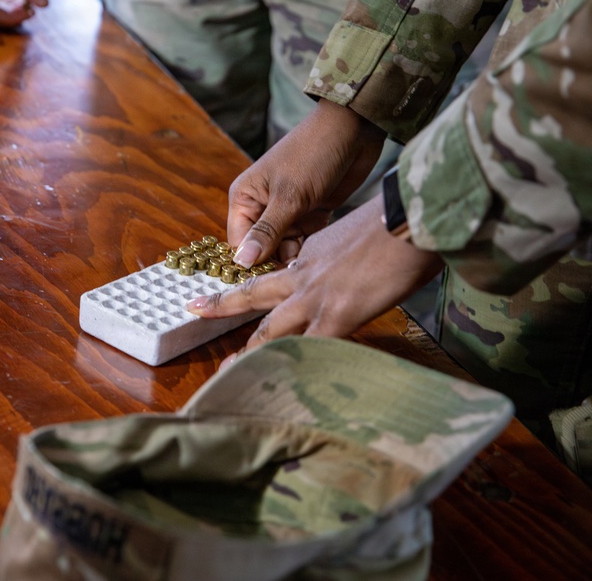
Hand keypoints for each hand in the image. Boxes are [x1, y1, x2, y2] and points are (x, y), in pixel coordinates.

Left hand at [190, 195, 443, 351]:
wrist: (411, 216)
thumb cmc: (400, 220)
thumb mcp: (363, 234)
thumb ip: (355, 255)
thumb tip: (374, 264)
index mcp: (311, 252)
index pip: (280, 277)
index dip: (265, 290)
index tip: (250, 296)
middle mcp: (303, 274)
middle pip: (253, 295)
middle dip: (222, 306)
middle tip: (195, 311)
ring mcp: (315, 297)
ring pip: (270, 330)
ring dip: (248, 353)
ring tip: (228, 371)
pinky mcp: (336, 317)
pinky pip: (307, 352)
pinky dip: (294, 371)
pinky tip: (282, 391)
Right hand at [228, 99, 386, 267]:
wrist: (354, 130)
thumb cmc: (313, 154)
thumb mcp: (289, 196)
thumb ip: (267, 231)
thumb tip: (242, 263)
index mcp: (245, 198)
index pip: (239, 243)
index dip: (251, 262)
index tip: (268, 280)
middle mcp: (262, 207)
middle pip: (261, 249)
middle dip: (276, 261)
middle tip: (296, 268)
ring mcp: (287, 212)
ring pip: (284, 249)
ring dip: (297, 256)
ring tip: (311, 259)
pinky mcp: (311, 214)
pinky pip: (305, 242)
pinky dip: (312, 248)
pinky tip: (322, 252)